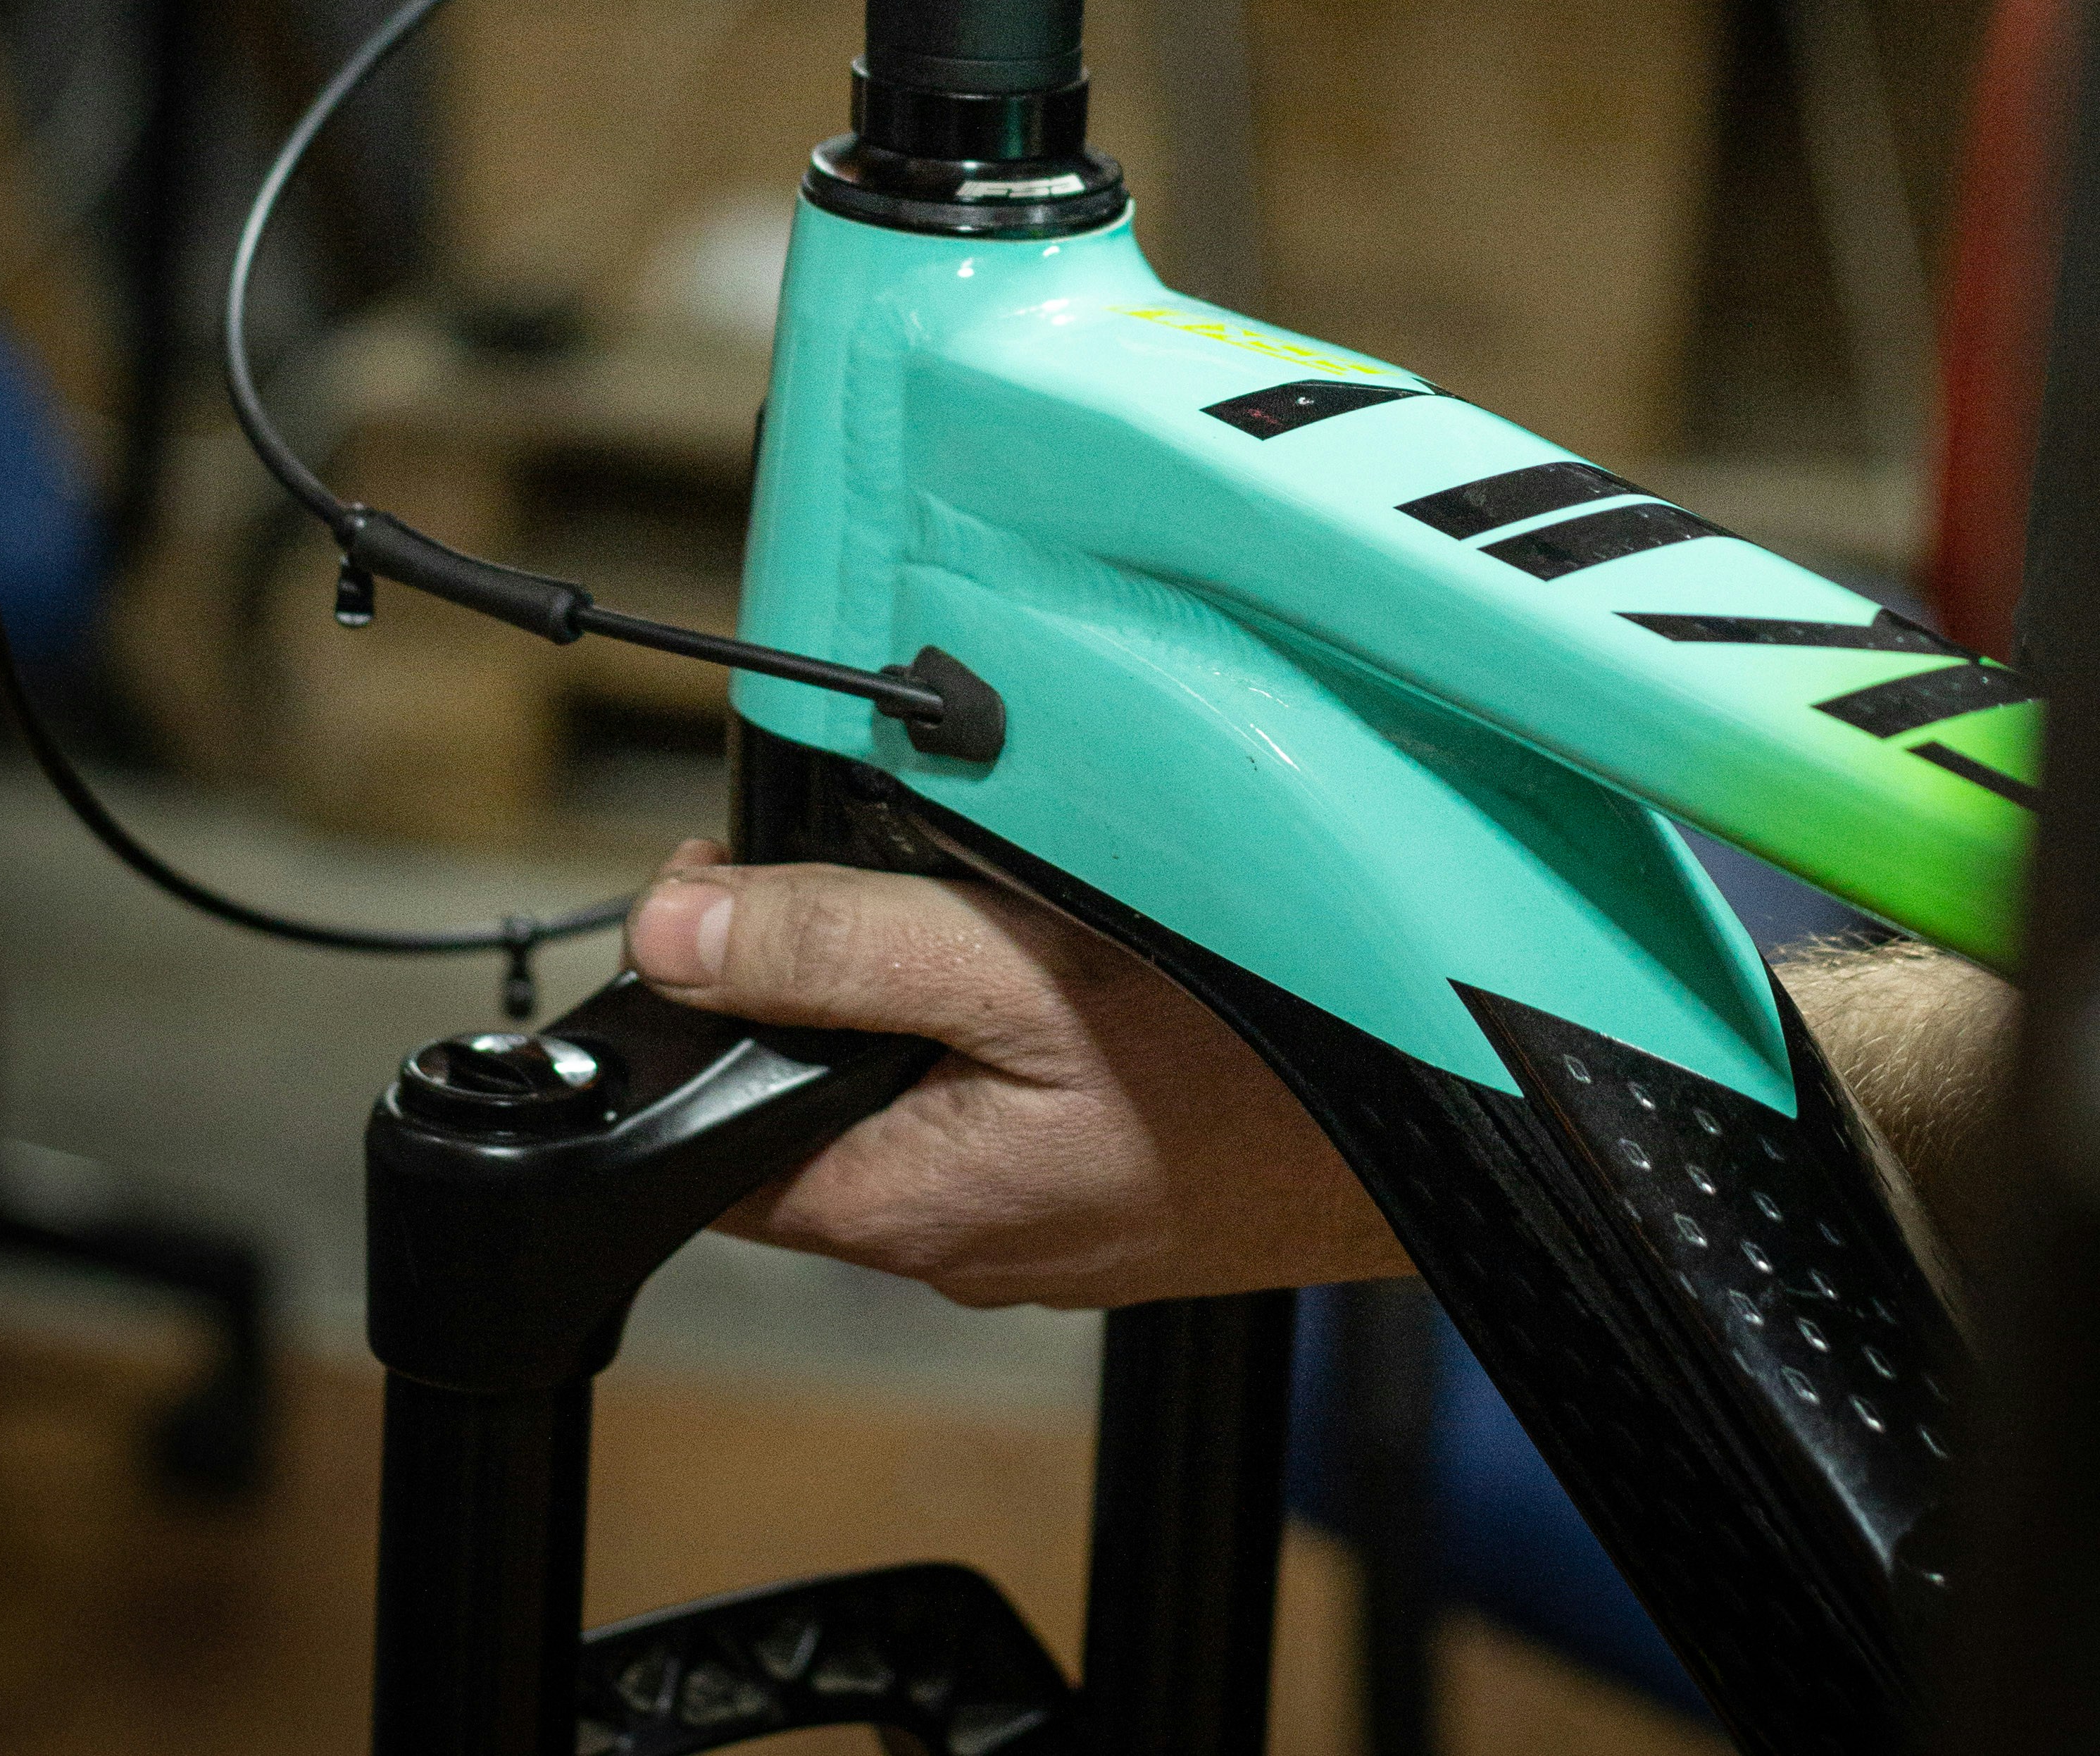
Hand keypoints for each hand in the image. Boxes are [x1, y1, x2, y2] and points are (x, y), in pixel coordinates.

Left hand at [626, 845, 1411, 1307]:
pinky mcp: (1110, 1195)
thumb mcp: (1013, 969)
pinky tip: (1071, 964)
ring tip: (983, 894)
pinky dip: (1010, 1028)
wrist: (1431, 1133)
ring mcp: (1040, 1225)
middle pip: (813, 1105)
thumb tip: (668, 933)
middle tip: (871, 859)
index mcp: (905, 1203)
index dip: (692, 1006)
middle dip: (813, 984)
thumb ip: (839, 947)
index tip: (719, 888)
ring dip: (922, 997)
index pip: (712, 1135)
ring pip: (918, 1098)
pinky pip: (1008, 1107)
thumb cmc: (1248, 1066)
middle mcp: (959, 1241)